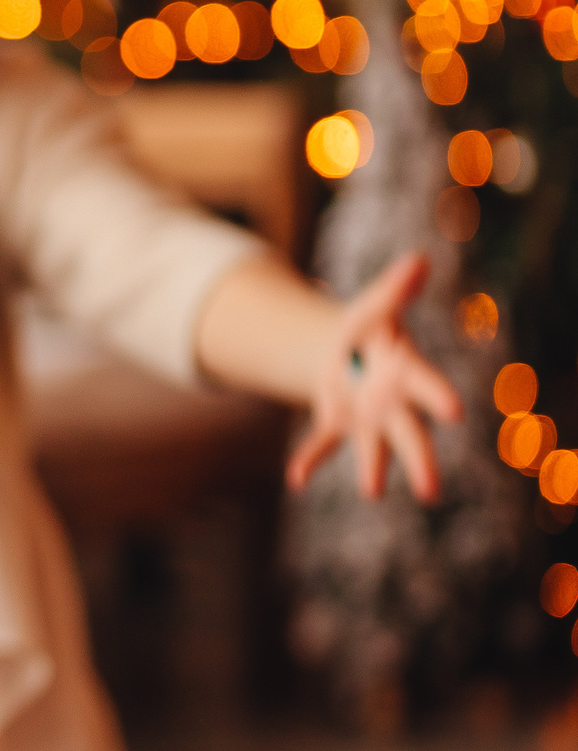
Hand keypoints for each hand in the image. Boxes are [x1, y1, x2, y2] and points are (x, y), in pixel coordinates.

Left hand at [286, 251, 464, 502]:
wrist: (345, 349)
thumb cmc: (369, 327)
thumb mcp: (376, 305)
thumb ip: (395, 288)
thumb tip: (418, 259)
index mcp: (407, 371)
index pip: (427, 385)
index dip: (439, 396)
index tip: (454, 412)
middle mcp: (394, 404)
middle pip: (411, 435)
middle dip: (419, 461)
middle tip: (430, 491)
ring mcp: (367, 419)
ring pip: (374, 450)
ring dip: (372, 470)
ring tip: (372, 491)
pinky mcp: (338, 425)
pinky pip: (323, 444)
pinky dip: (310, 461)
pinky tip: (296, 479)